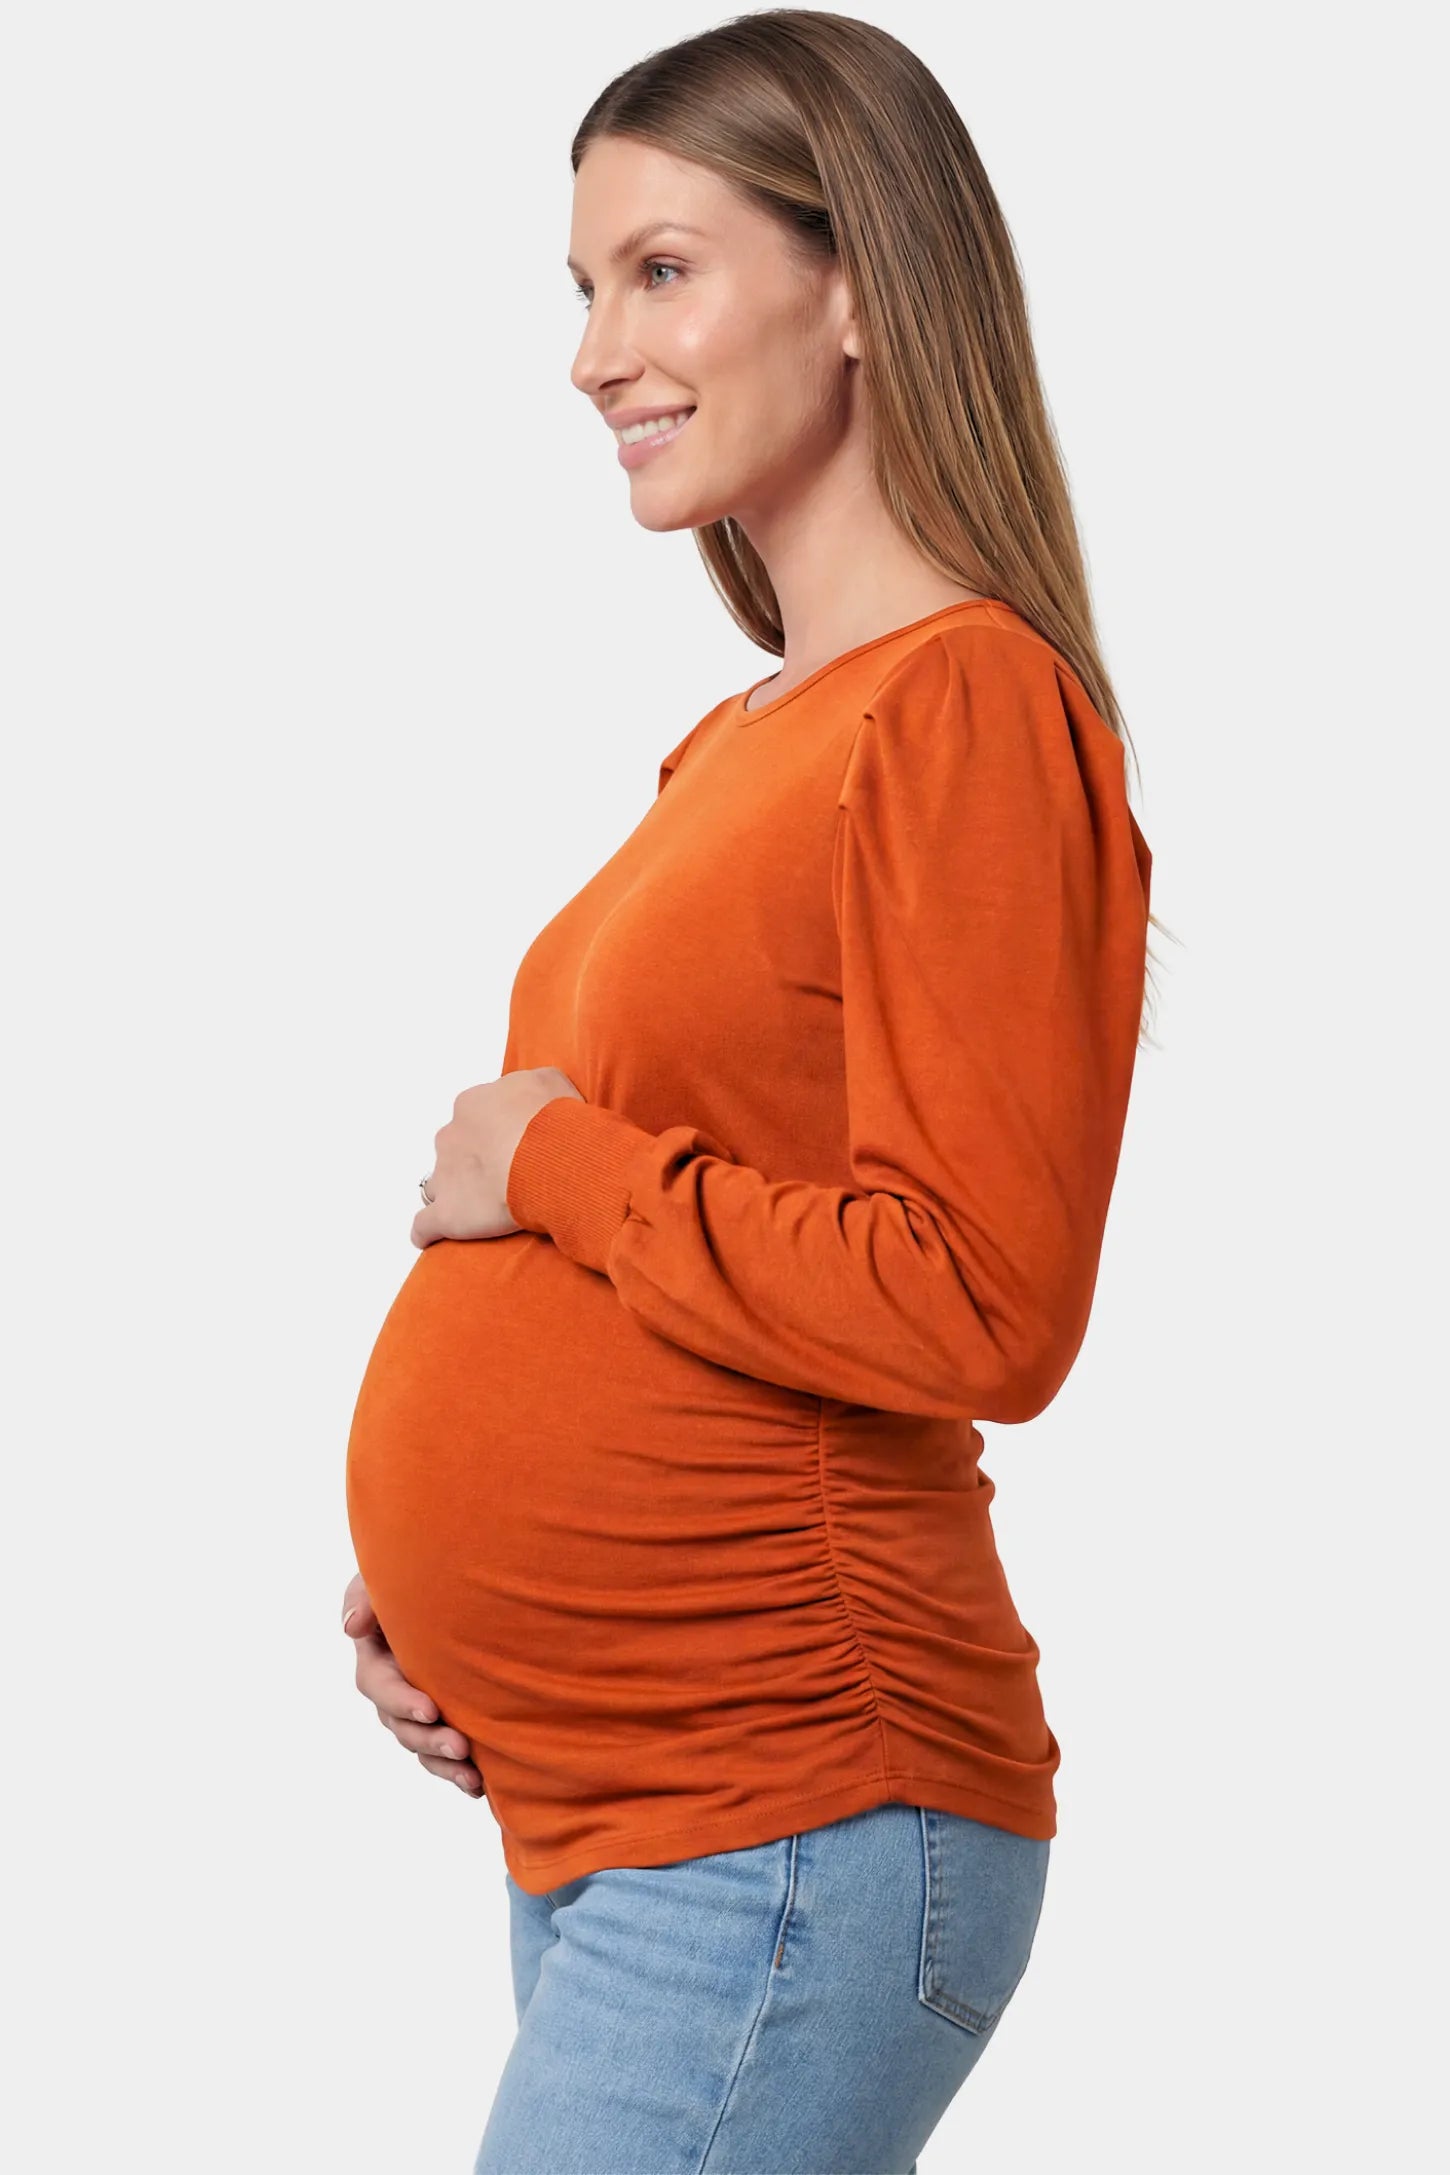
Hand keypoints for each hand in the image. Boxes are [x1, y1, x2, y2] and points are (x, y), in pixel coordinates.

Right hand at [341, 1568, 483, 1796]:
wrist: (447, 1584)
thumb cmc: (408, 1573)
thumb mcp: (380, 1576)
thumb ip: (365, 1596)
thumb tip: (351, 1627)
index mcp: (376, 1658)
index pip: (380, 1686)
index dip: (402, 1700)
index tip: (431, 1709)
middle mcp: (392, 1690)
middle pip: (401, 1726)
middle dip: (430, 1740)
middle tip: (461, 1747)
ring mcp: (416, 1707)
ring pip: (422, 1745)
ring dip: (445, 1764)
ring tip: (474, 1779)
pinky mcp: (442, 1717)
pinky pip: (442, 1752)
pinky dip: (458, 1771)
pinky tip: (482, 1785)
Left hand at [412, 1066, 582, 1248]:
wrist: (548, 1155)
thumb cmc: (552, 1118)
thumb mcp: (551, 1081)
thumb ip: (534, 1084)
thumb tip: (532, 1095)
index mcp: (473, 1104)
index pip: (475, 1117)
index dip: (494, 1132)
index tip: (515, 1144)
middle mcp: (451, 1136)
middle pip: (453, 1149)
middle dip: (471, 1161)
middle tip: (505, 1175)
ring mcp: (444, 1175)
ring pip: (438, 1184)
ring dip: (452, 1193)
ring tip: (477, 1209)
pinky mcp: (446, 1214)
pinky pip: (424, 1226)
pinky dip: (427, 1232)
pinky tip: (432, 1238)